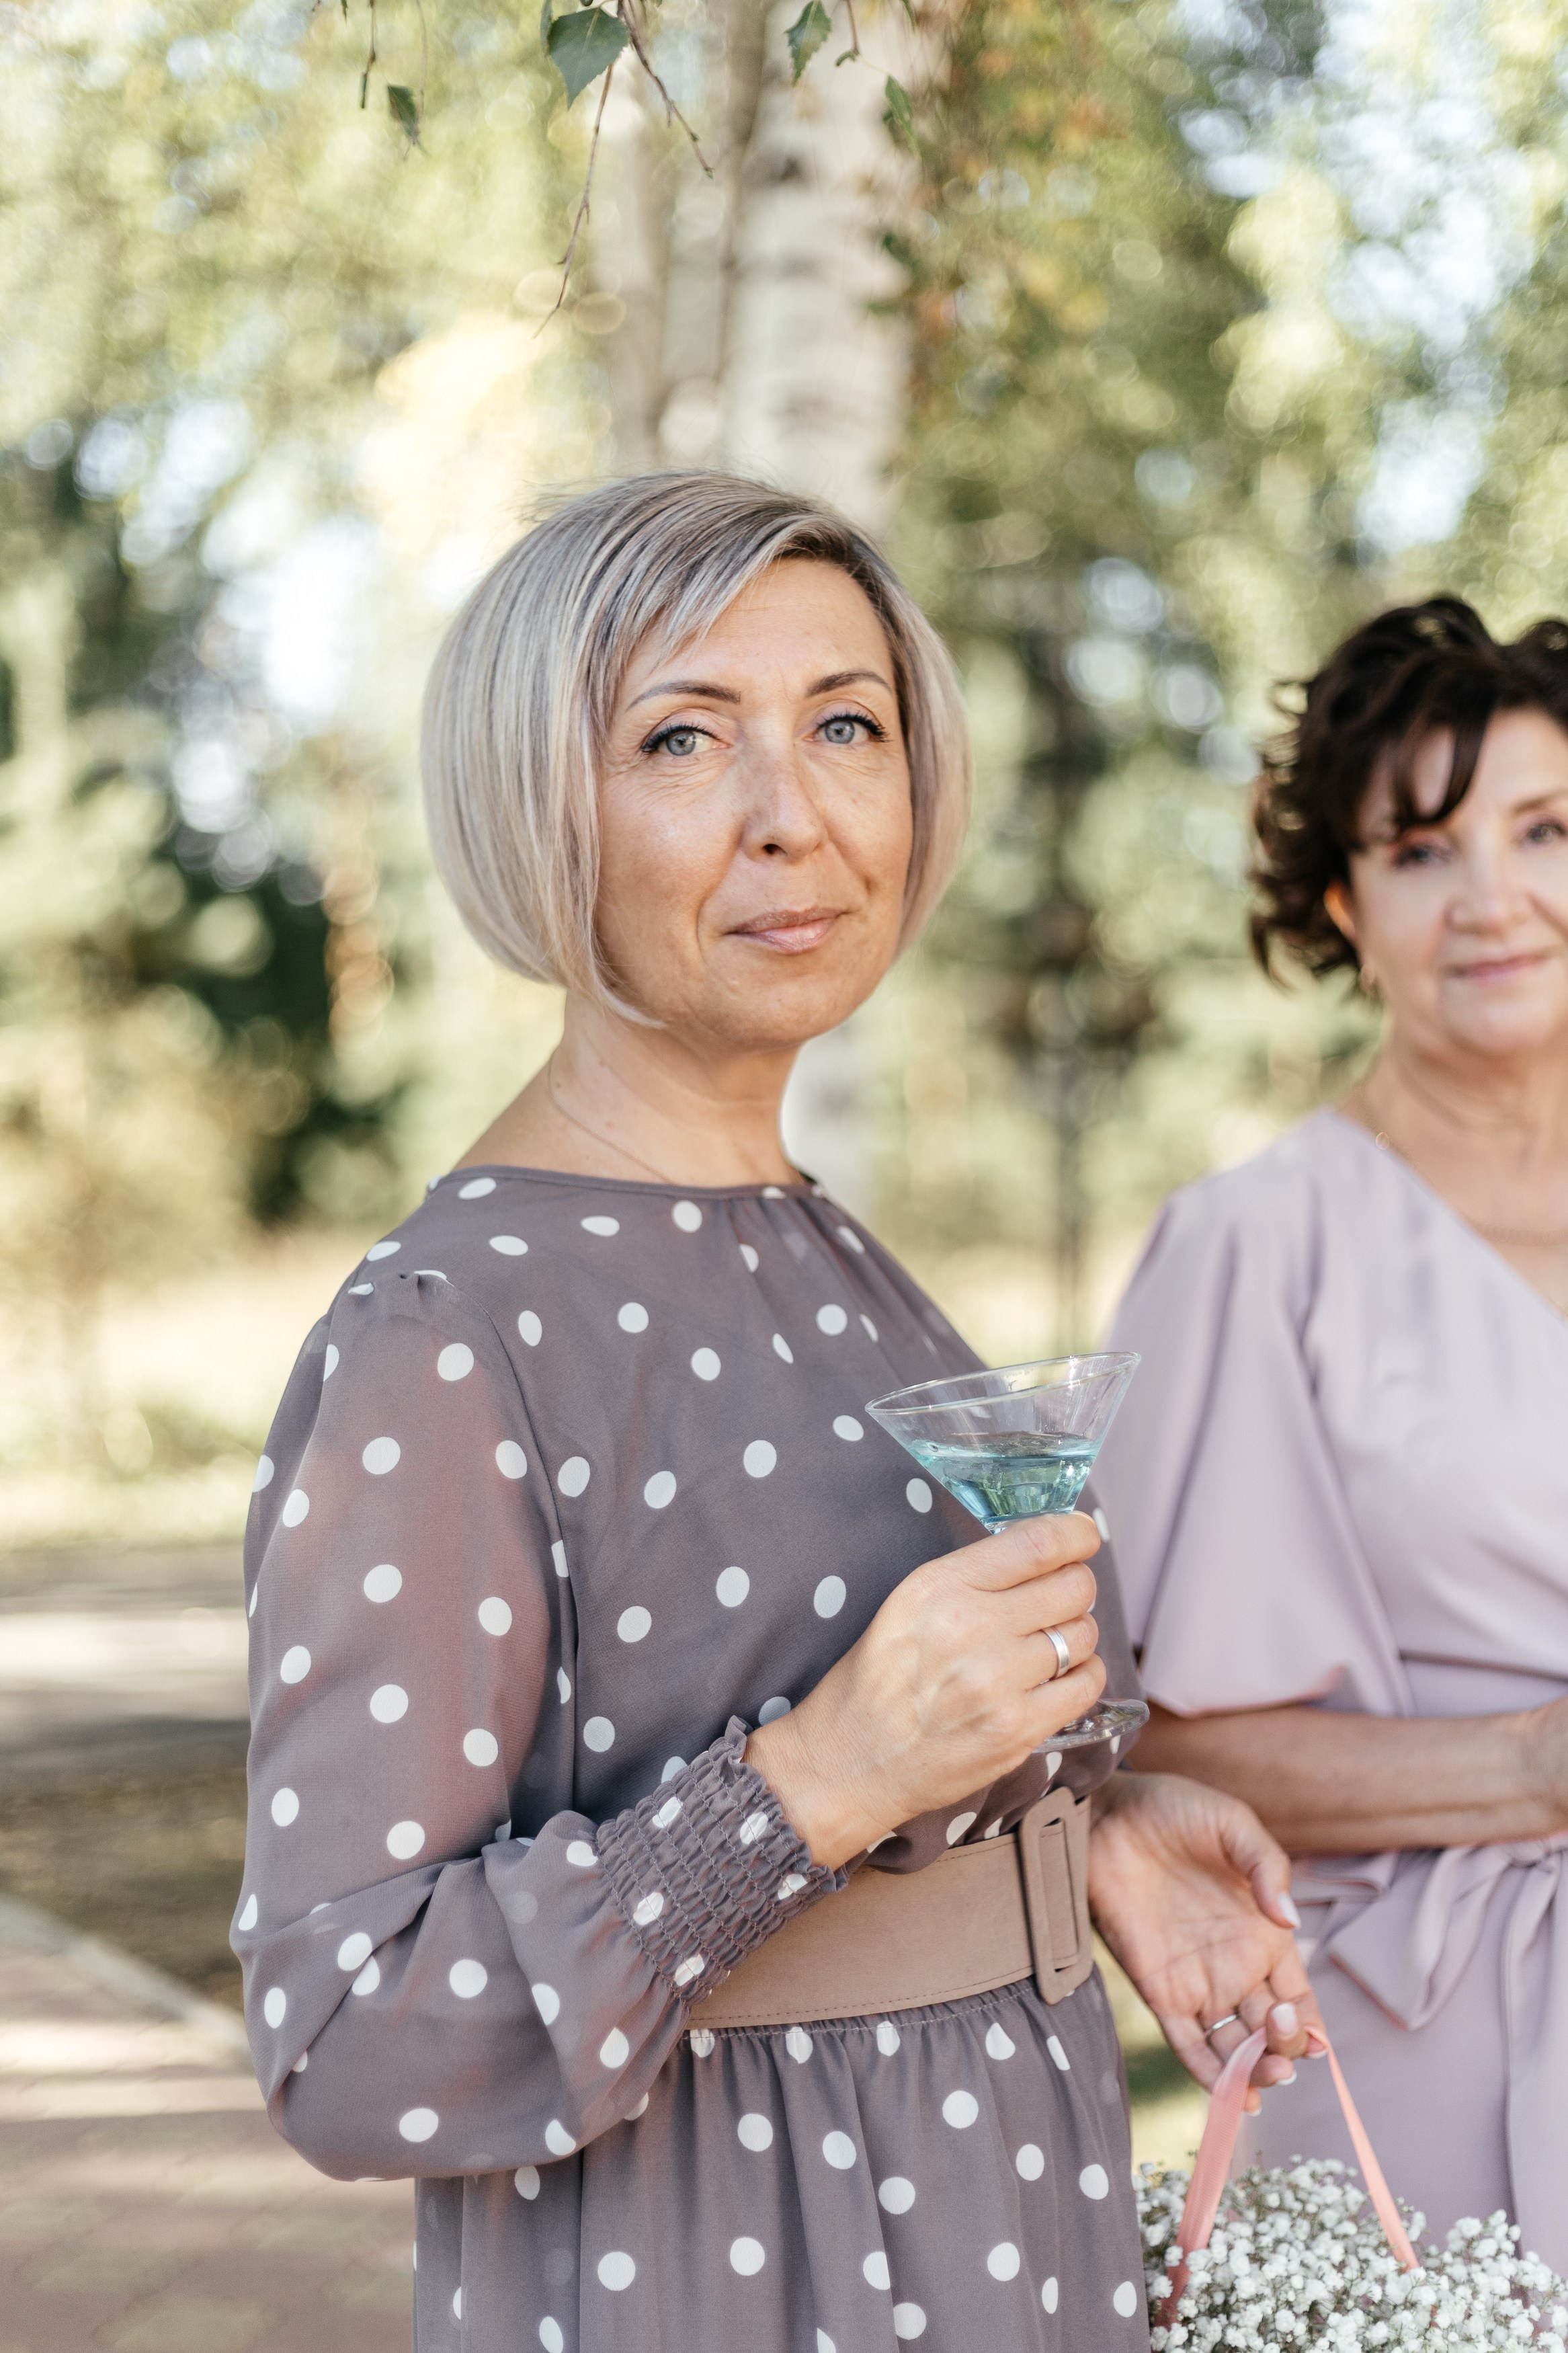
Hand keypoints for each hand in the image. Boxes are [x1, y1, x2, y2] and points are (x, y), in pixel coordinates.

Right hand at [746, 1512, 1104, 1869]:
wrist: (851, 1759)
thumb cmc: (881, 1678)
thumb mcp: (909, 1602)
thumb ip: (974, 1575)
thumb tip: (1047, 1552)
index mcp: (941, 1586)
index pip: (1038, 1543)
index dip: (1076, 1534)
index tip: (1083, 1537)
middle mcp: (970, 1628)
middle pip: (1073, 1587)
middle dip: (1075, 1588)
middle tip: (1056, 1603)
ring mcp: (996, 1682)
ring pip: (1084, 1635)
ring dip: (1076, 1636)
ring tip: (1045, 1649)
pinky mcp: (1015, 1730)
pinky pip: (1087, 1685)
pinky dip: (1083, 1677)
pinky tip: (1058, 1679)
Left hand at [1088, 1770, 1318, 2112]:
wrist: (1107, 1814)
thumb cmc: (1175, 1811)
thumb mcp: (1232, 1825)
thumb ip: (1268, 1868)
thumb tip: (1290, 1920)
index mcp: (1263, 1935)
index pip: (1299, 1998)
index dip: (1312, 2026)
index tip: (1317, 2043)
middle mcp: (1235, 1968)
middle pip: (1271, 2031)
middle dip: (1284, 2052)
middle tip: (1282, 2052)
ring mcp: (1197, 1983)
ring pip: (1234, 2047)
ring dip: (1253, 2073)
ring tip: (1263, 2082)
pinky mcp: (1158, 1990)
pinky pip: (1187, 2043)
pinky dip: (1209, 2074)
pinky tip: (1230, 2096)